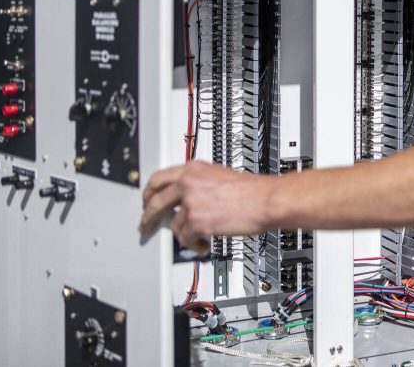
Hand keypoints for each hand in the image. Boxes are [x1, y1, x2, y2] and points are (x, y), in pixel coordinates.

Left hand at [139, 161, 274, 251]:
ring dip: (182, 235)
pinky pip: (184, 238)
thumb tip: (186, 198)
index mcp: (193, 169)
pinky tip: (202, 244)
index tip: (147, 201)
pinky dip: (193, 245)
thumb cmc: (252, 191)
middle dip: (148, 217)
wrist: (266, 200)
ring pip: (172, 224)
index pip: (159, 178)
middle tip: (147, 225)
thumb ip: (199, 183)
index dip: (149, 192)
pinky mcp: (195, 221)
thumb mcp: (220, 175)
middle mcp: (188, 183)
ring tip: (195, 238)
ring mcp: (190, 202)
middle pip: (155, 201)